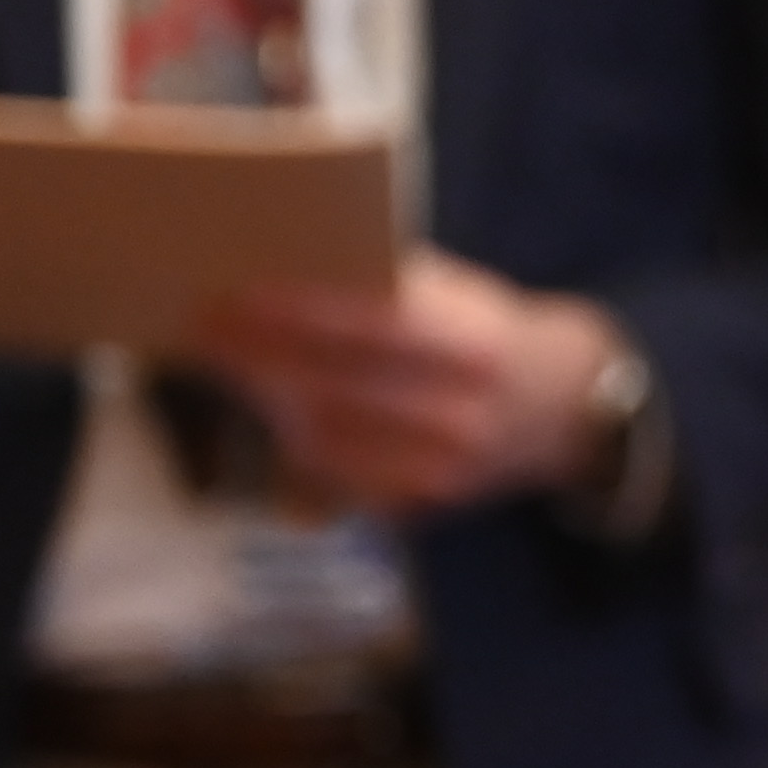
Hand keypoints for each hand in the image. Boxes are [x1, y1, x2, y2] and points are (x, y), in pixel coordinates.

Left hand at [190, 251, 621, 514]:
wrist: (564, 411)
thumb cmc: (493, 335)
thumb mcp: (463, 296)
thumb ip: (393, 288)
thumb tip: (295, 263)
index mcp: (474, 347)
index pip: (367, 327)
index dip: (294, 313)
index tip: (233, 295)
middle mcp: (458, 415)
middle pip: (332, 385)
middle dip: (258, 355)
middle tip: (203, 325)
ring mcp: (437, 469)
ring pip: (322, 434)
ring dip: (264, 396)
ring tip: (224, 359)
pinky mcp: (419, 504)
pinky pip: (336, 473)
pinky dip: (294, 438)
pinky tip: (271, 407)